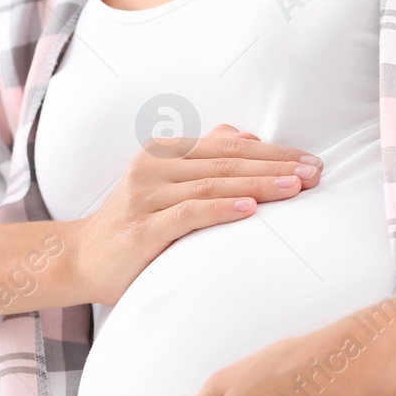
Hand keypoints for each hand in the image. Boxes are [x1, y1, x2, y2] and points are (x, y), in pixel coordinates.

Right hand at [69, 124, 320, 304]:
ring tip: (295, 188)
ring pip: (212, 184)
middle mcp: (153, 167)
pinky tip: (250, 210)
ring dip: (258, 186)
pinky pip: (188, 214)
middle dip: (275, 166)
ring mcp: (145, 197)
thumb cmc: (133, 225)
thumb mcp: (166, 185)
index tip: (311, 161)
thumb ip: (202, 159)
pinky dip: (221, 210)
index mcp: (164, 152)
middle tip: (315, 173)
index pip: (228, 146)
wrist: (80, 259)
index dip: (273, 151)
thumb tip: (247, 135)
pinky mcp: (142, 229)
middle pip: (226, 162)